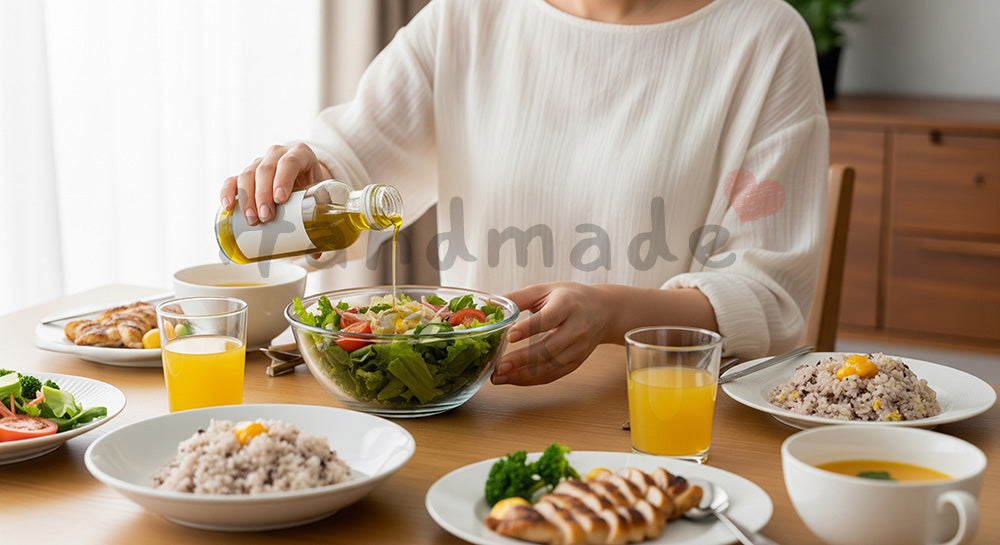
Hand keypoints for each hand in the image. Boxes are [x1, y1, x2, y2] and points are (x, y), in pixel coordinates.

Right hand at [219, 143, 327, 224]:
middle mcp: (278, 154)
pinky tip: (227, 207)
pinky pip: (232, 180)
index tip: (281, 199)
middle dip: (263, 195)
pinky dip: (227, 193)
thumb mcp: (321, 195)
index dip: (283, 179)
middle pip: (266, 169)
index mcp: (300, 154)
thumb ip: (323, 220)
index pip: (290, 162)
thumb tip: (317, 253)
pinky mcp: (245, 175)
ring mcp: (259, 162)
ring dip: (247, 198)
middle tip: (266, 217)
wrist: (304, 177)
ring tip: (252, 220)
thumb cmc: (314, 187)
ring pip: (248, 174)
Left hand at [493, 282, 611, 385]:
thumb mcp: (545, 290)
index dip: (529, 328)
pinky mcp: (576, 362)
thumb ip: (518, 298)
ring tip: (498, 377)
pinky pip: (553, 375)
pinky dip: (531, 380)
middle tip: (498, 366)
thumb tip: (488, 305)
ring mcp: (578, 348)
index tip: (509, 336)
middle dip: (522, 360)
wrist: (603, 311)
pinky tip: (513, 379)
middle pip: (549, 348)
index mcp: (567, 305)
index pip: (548, 319)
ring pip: (550, 366)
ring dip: (523, 375)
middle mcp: (576, 328)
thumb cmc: (569, 298)